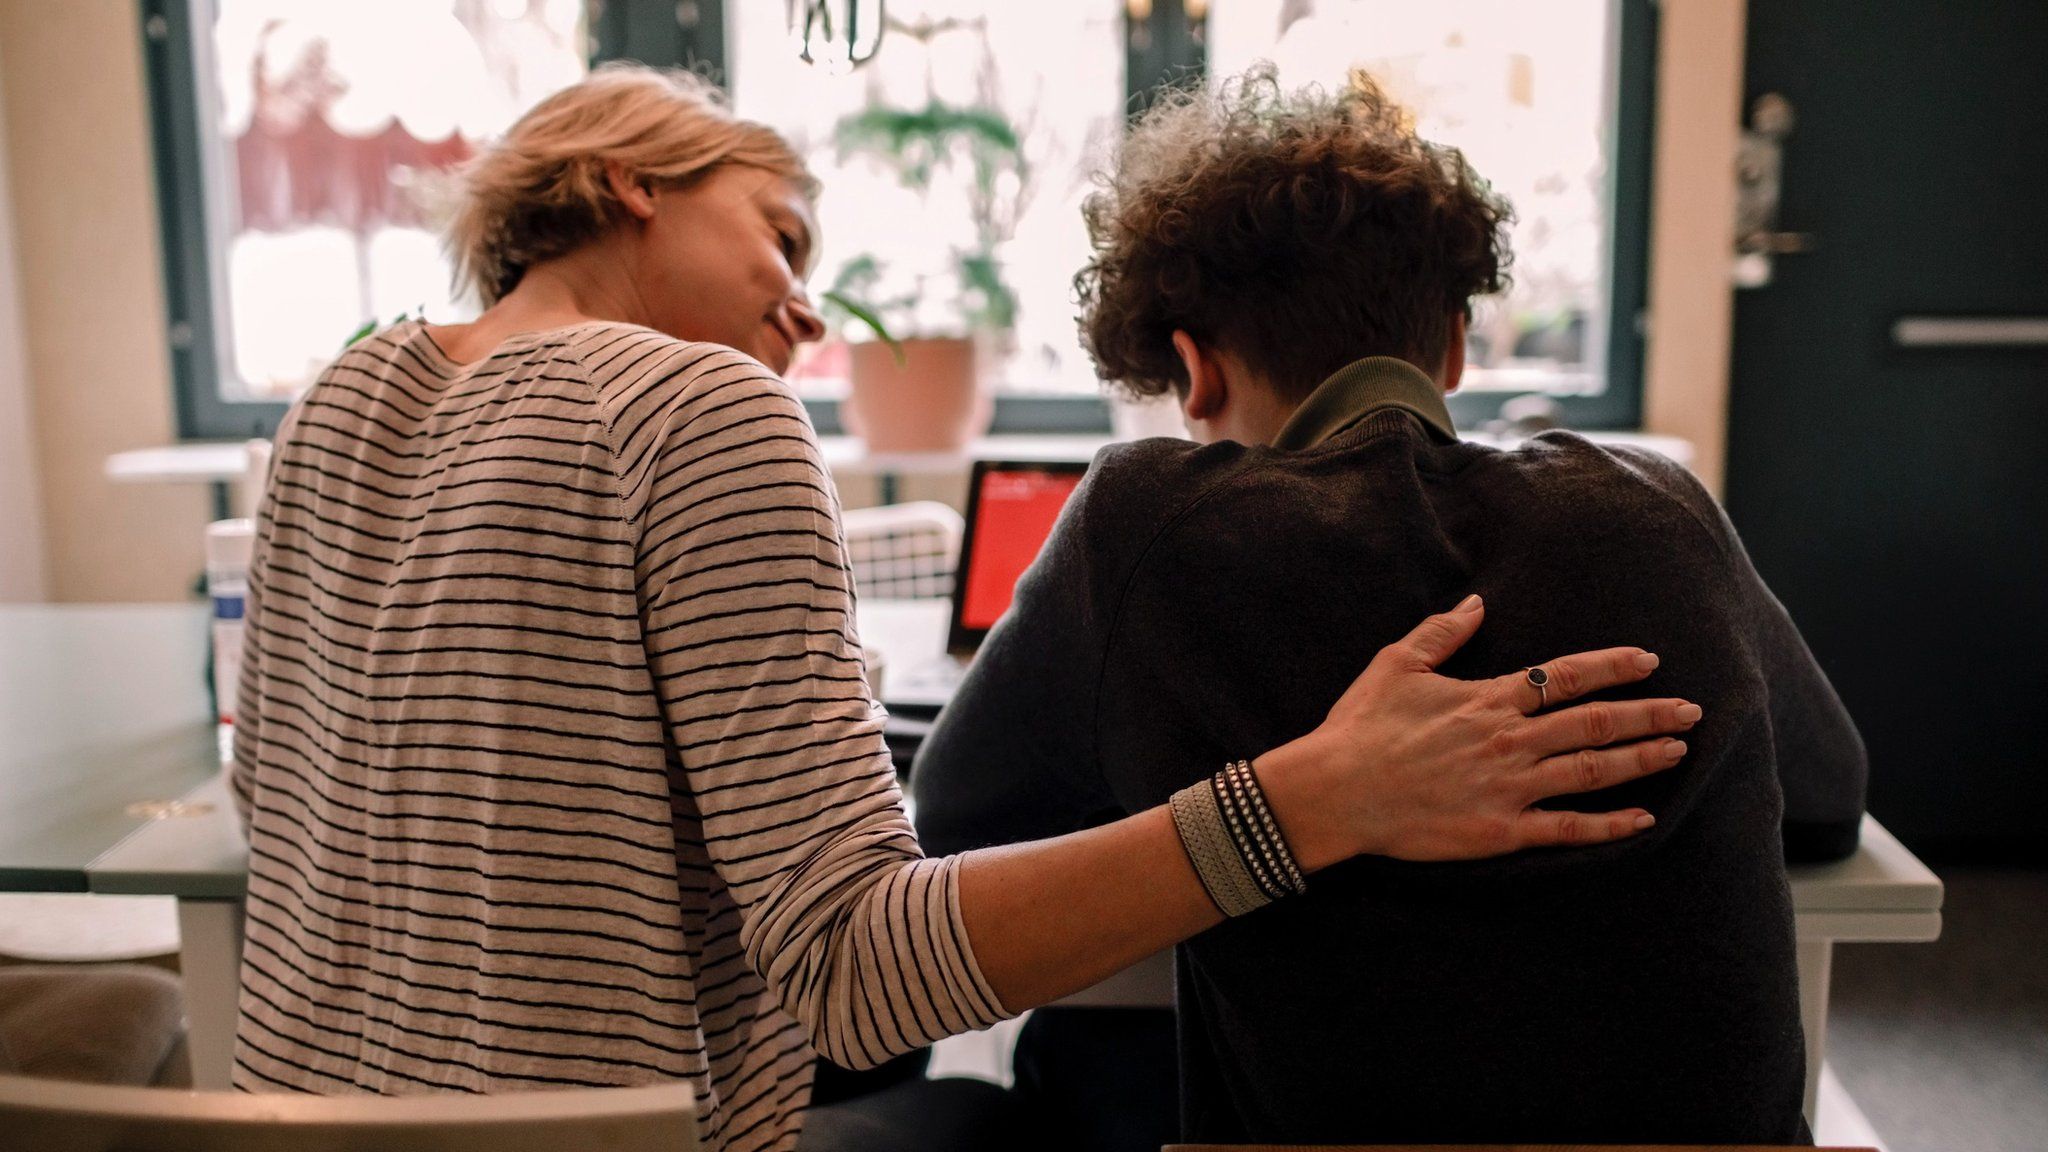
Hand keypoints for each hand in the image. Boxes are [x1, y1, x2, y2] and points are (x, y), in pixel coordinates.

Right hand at [1256, 594, 1700, 867]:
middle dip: (1649, 714)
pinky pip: (1566, 829)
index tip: (1650, 661)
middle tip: (1692, 711)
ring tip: (1678, 751)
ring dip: (1640, 760)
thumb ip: (1441, 632)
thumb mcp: (1396, 664)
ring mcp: (1509, 787)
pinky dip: (1608, 826)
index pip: (1564, 676)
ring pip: (1591, 771)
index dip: (1612, 667)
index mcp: (1487, 699)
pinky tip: (1642, 821)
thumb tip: (1477, 603)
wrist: (1337, 790)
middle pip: (1594, 722)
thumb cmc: (1361, 727)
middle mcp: (1509, 740)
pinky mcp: (1500, 830)